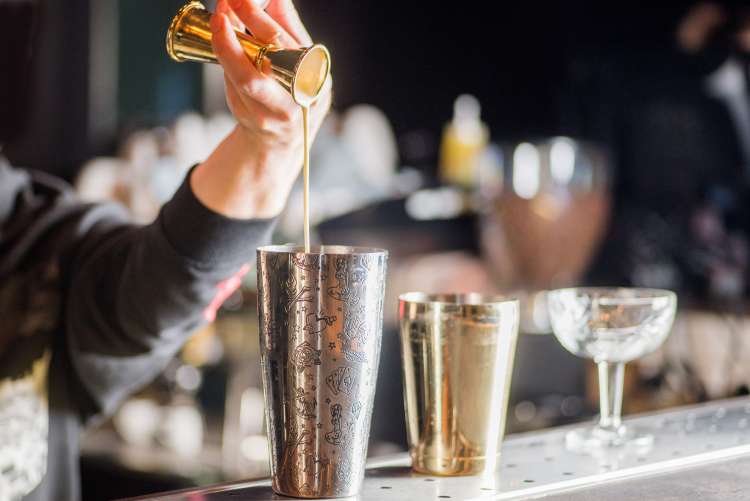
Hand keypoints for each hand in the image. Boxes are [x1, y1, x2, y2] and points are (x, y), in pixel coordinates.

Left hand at [190, 0, 331, 218]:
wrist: (283, 139)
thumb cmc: (290, 89)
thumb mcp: (300, 57)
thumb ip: (286, 25)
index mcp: (315, 72)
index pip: (287, 38)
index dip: (259, 14)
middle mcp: (301, 93)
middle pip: (272, 54)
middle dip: (245, 23)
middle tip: (226, 3)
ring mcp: (277, 110)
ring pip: (248, 77)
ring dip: (227, 45)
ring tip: (219, 21)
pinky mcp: (255, 119)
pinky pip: (235, 86)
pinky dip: (226, 62)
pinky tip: (221, 44)